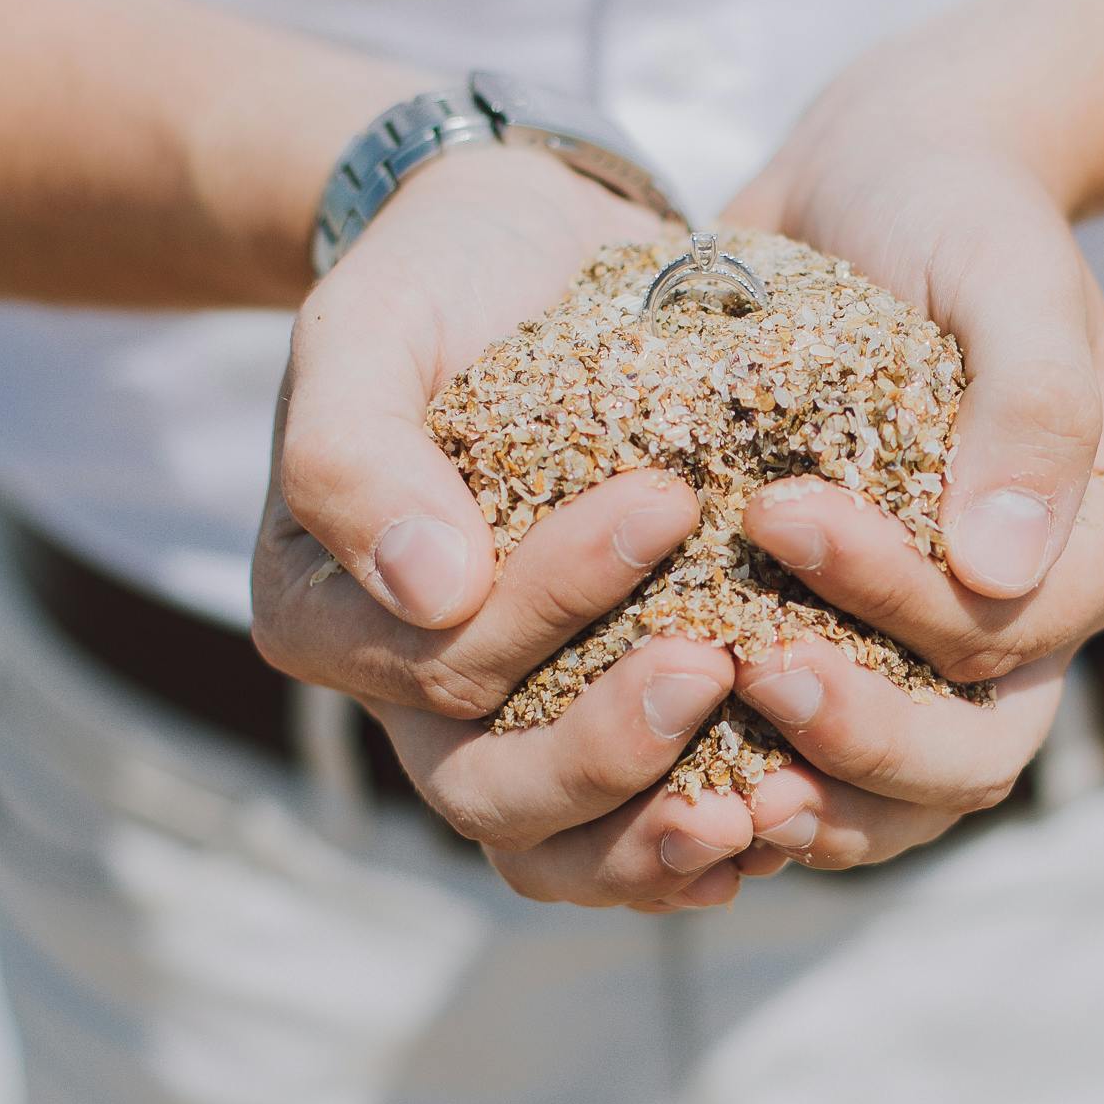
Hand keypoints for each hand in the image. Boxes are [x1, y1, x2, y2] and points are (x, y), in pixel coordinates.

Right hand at [249, 148, 756, 907]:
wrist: (525, 257)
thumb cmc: (440, 280)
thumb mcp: (370, 325)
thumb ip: (355, 450)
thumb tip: (430, 591)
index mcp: (325, 613)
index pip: (437, 658)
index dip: (549, 601)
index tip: (664, 501)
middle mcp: (404, 693)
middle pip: (488, 789)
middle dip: (607, 749)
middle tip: (718, 664)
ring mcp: (499, 725)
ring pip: (552, 847)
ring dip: (654, 841)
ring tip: (762, 812)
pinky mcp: (591, 719)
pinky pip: (625, 831)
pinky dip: (691, 845)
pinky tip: (779, 826)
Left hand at [719, 59, 1103, 874]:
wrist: (882, 178)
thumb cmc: (953, 207)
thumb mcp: (1004, 272)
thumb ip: (1032, 404)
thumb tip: (1004, 568)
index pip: (1002, 628)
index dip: (893, 599)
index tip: (776, 515)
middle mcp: (1040, 617)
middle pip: (972, 755)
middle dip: (858, 739)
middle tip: (744, 675)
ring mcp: (948, 649)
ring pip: (904, 794)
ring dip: (814, 801)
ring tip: (709, 790)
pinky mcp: (861, 648)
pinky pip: (826, 763)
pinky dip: (763, 780)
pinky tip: (673, 779)